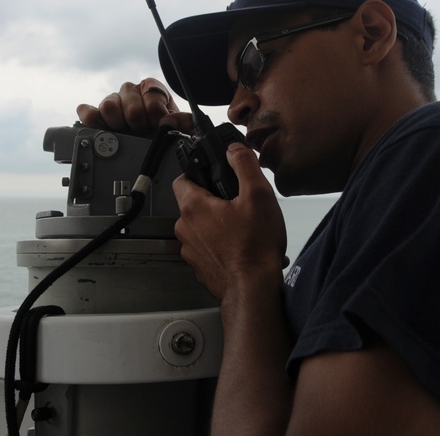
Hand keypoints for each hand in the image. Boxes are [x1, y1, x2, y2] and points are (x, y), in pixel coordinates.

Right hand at [76, 78, 192, 136]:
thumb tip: (170, 120)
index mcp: (151, 88)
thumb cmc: (164, 132)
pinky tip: (99, 127)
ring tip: (125, 131)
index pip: (150, 93)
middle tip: (143, 130)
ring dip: (118, 122)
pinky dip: (90, 118)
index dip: (155, 111)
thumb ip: (184, 122)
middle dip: (138, 120)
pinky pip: (87, 111)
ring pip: (109, 105)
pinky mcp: (97, 116)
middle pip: (129, 100)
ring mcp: (113, 103)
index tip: (158, 123)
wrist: (151, 145)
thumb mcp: (181, 126)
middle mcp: (130, 92)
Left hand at [173, 143, 287, 300]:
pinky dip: (220, 244)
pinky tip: (241, 245)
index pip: (181, 178)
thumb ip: (244, 164)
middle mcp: (185, 228)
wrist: (254, 289)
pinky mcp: (199, 266)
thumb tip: (235, 149)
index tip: (212, 173)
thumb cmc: (254, 248)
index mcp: (193, 207)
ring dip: (217, 223)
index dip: (197, 172)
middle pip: (193, 202)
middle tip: (237, 203)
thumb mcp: (258, 195)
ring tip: (243, 227)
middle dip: (213, 200)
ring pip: (200, 225)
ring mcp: (190, 250)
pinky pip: (206, 246)